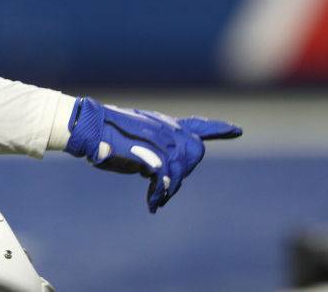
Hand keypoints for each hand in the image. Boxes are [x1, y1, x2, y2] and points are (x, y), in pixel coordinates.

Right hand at [64, 97, 241, 212]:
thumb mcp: (135, 137)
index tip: (237, 130)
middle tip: (164, 184)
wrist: (90, 126)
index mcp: (164, 123)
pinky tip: (152, 203)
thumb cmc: (104, 133)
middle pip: (195, 152)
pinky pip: (165, 181)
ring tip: (157, 199)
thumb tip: (158, 171)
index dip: (218, 129)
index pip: (198, 125)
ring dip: (169, 189)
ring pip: (181, 171)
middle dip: (184, 171)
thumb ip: (152, 148)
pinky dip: (158, 196)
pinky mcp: (153, 155)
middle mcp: (168, 129)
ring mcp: (162, 141)